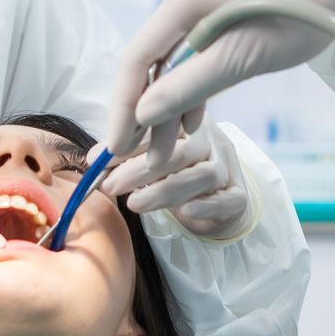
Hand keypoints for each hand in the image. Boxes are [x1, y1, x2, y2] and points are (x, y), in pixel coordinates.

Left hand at [99, 116, 250, 238]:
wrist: (221, 201)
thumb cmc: (180, 175)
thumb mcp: (154, 161)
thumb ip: (128, 156)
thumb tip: (94, 160)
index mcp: (190, 123)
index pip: (158, 130)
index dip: (126, 145)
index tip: (96, 161)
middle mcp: (213, 140)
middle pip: (181, 151)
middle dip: (140, 169)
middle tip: (109, 185)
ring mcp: (230, 167)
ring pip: (203, 175)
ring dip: (165, 191)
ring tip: (134, 204)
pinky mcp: (240, 196)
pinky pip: (227, 199)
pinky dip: (206, 205)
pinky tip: (185, 212)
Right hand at [104, 0, 334, 157]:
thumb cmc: (305, 13)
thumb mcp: (245, 57)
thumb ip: (191, 85)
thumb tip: (143, 115)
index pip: (136, 57)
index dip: (123, 106)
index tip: (116, 148)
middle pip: (151, 57)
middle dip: (145, 110)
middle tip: (139, 159)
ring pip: (174, 56)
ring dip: (170, 101)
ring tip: (167, 150)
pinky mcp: (224, 3)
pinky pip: (194, 47)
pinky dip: (191, 81)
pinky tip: (191, 118)